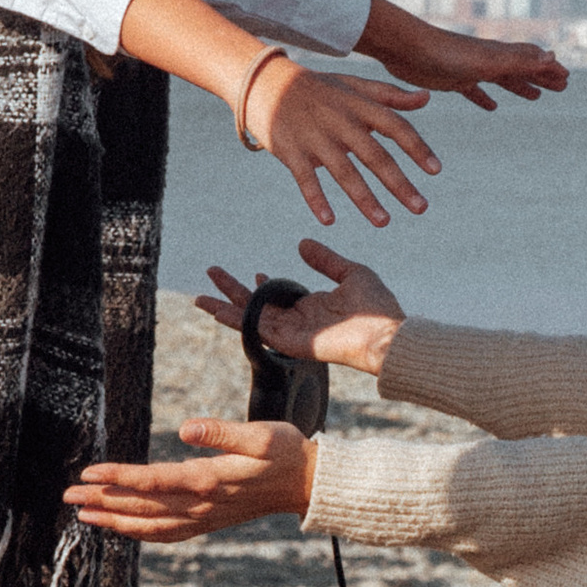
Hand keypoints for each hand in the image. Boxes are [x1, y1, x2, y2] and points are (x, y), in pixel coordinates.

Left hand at [66, 417, 314, 543]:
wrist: (307, 484)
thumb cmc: (285, 452)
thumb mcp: (260, 434)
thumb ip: (222, 432)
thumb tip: (186, 428)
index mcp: (210, 481)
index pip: (153, 481)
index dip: (119, 477)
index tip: (90, 472)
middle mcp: (202, 505)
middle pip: (143, 506)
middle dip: (104, 500)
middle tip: (68, 495)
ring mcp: (204, 518)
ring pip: (151, 525)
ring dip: (114, 520)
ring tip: (83, 513)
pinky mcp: (207, 522)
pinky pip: (166, 533)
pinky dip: (139, 532)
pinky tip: (120, 527)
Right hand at [192, 240, 403, 375]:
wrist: (386, 334)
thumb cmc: (377, 308)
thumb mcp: (351, 272)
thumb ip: (326, 260)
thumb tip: (302, 243)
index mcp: (313, 306)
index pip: (280, 295)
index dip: (265, 284)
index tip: (256, 271)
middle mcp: (298, 320)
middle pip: (257, 305)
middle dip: (233, 291)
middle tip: (212, 274)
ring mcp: (292, 333)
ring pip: (250, 318)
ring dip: (225, 307)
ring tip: (201, 297)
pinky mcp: (289, 342)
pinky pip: (257, 330)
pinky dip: (236, 321)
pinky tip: (219, 311)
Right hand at [250, 57, 442, 228]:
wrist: (266, 83)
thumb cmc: (318, 88)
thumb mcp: (353, 86)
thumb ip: (390, 95)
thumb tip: (427, 99)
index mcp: (359, 106)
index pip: (395, 126)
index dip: (416, 147)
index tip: (436, 170)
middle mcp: (340, 122)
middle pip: (375, 155)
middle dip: (399, 183)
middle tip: (421, 208)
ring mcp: (315, 137)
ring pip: (344, 172)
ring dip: (365, 199)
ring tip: (384, 222)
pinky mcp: (291, 151)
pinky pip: (305, 179)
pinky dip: (316, 199)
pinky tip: (329, 221)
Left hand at [356, 0, 569, 108]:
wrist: (406, 49)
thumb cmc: (445, 54)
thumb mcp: (488, 61)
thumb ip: (520, 60)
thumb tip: (553, 57)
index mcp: (499, 54)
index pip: (532, 59)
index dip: (550, 69)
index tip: (567, 78)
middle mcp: (488, 59)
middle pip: (521, 69)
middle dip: (541, 77)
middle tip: (561, 87)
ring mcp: (470, 69)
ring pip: (501, 79)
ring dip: (519, 87)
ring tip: (535, 97)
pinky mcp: (451, 79)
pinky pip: (474, 90)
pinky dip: (485, 98)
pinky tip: (491, 108)